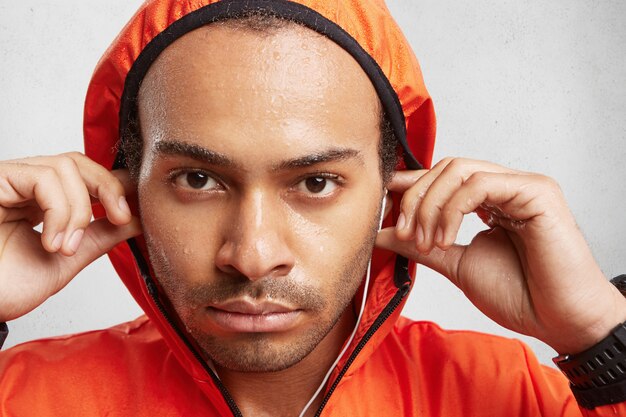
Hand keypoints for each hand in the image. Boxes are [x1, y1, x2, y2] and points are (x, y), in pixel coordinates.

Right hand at [0, 153, 141, 321]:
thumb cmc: (6, 287)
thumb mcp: (69, 258)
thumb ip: (101, 235)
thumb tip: (139, 218)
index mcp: (42, 200)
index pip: (86, 175)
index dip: (116, 186)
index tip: (133, 210)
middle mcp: (25, 185)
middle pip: (80, 162)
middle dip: (109, 188)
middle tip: (120, 218)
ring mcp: (10, 180)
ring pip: (66, 166)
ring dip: (79, 210)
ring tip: (68, 246)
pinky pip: (43, 178)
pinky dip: (59, 211)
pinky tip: (52, 242)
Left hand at [376, 157, 625, 353]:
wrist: (558, 321)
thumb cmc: (518, 295)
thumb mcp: (455, 263)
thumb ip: (419, 244)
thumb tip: (380, 232)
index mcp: (489, 201)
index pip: (443, 177)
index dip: (410, 184)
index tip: (384, 201)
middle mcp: (505, 188)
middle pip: (446, 168)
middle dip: (415, 198)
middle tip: (404, 234)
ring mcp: (522, 186)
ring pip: (459, 169)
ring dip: (430, 205)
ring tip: (426, 241)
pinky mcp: (536, 191)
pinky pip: (480, 183)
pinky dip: (452, 209)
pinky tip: (447, 239)